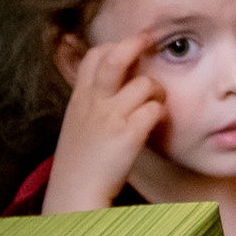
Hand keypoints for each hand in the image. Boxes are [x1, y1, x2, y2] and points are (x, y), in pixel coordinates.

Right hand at [43, 27, 167, 210]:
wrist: (74, 195)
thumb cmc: (79, 165)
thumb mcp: (76, 125)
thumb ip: (89, 104)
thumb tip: (109, 89)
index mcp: (79, 99)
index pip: (94, 56)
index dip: (113, 47)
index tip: (128, 47)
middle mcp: (93, 103)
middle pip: (115, 58)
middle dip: (135, 44)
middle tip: (150, 40)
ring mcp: (111, 117)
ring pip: (144, 83)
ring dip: (157, 90)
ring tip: (157, 101)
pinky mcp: (128, 134)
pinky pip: (155, 110)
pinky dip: (160, 113)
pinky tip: (157, 124)